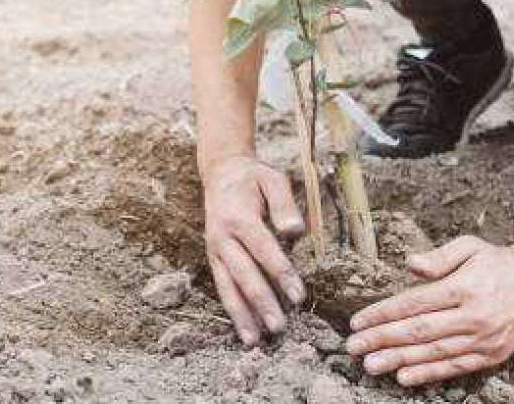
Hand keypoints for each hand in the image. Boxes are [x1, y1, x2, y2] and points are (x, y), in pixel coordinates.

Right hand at [202, 155, 305, 345]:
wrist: (220, 172)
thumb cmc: (253, 177)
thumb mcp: (272, 179)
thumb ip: (284, 204)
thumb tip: (295, 231)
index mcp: (239, 217)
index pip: (264, 250)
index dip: (281, 273)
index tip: (299, 296)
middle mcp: (222, 237)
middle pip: (244, 274)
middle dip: (262, 303)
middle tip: (279, 327)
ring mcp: (215, 250)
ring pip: (227, 287)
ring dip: (241, 315)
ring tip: (254, 341)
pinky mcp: (213, 259)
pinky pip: (222, 287)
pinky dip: (232, 309)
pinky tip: (243, 329)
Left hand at [345, 236, 513, 385]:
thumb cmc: (498, 261)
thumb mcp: (469, 247)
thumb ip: (439, 257)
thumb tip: (409, 264)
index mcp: (463, 287)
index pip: (414, 303)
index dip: (383, 313)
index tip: (357, 321)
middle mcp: (472, 315)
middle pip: (418, 331)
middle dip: (382, 340)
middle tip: (353, 348)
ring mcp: (483, 338)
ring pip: (433, 353)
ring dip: (399, 361)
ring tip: (371, 366)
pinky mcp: (492, 355)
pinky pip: (455, 367)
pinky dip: (429, 374)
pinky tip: (405, 377)